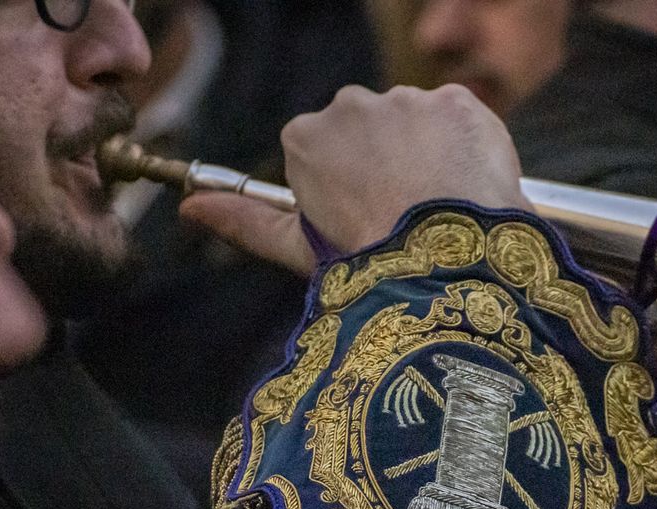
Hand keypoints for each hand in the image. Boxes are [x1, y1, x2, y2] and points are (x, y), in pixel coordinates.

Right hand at [182, 84, 528, 273]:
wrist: (443, 259)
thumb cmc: (365, 261)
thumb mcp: (298, 247)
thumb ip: (245, 221)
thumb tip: (190, 209)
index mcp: (306, 137)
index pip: (325, 153)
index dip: (347, 189)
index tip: (363, 219)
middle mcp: (350, 105)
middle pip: (370, 132)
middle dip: (386, 165)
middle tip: (403, 216)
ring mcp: (406, 99)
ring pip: (417, 124)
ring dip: (427, 156)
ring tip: (438, 206)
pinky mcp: (456, 101)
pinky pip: (460, 119)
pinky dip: (464, 149)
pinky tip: (465, 185)